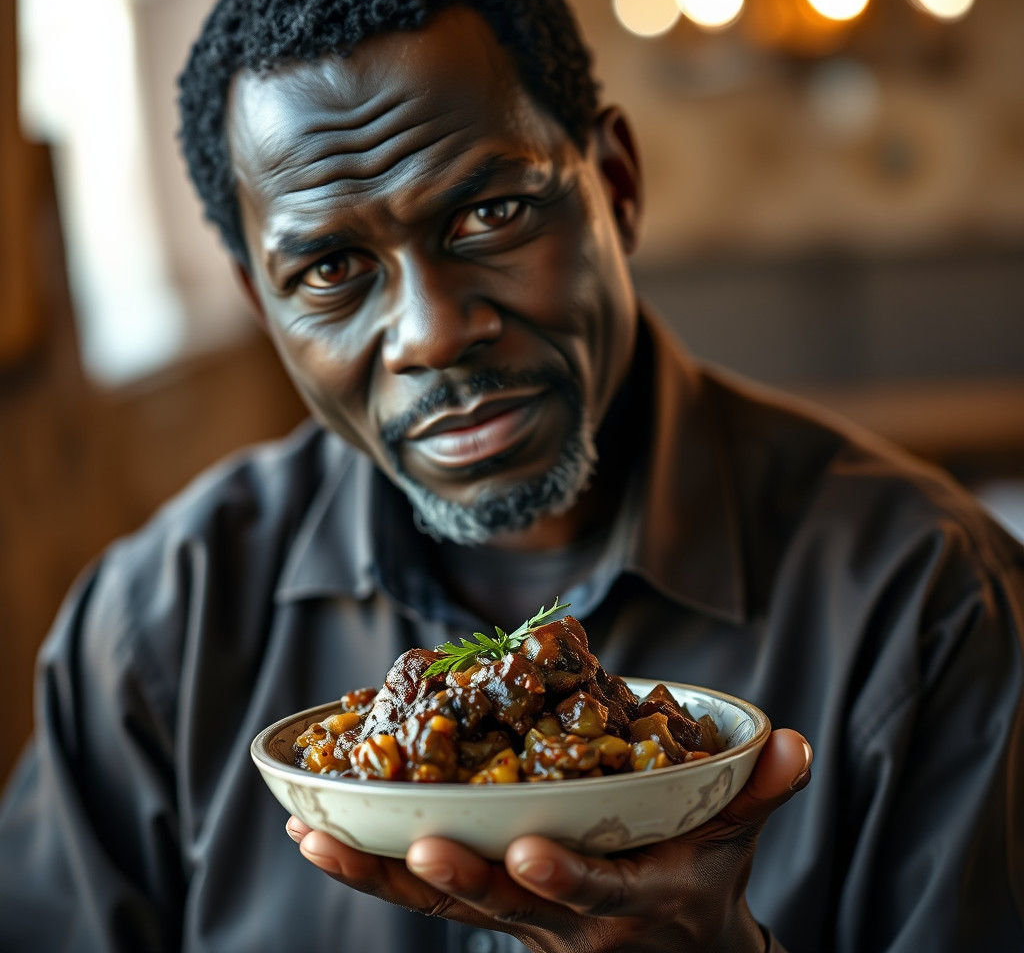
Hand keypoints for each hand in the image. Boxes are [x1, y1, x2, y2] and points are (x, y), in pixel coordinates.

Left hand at [286, 728, 811, 952]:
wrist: (668, 950)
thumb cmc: (698, 880)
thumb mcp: (734, 840)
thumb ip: (759, 789)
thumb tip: (792, 740)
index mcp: (631, 897)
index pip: (597, 893)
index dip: (566, 876)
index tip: (530, 850)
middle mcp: (565, 920)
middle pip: (504, 907)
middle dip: (461, 881)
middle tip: (419, 847)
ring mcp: (517, 917)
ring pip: (443, 906)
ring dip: (382, 875)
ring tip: (318, 837)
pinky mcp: (484, 903)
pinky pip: (420, 896)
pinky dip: (372, 867)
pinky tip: (316, 834)